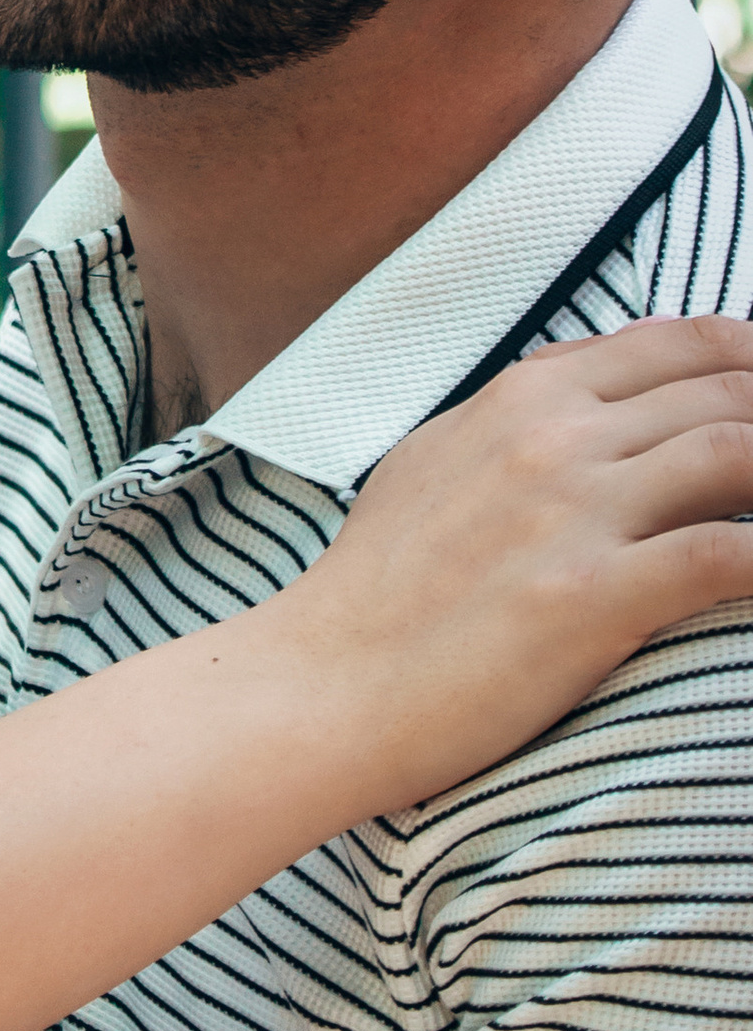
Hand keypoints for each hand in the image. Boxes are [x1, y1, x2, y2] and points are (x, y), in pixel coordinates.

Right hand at [281, 314, 752, 805]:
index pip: (676, 345)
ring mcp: (574, 513)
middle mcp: (552, 439)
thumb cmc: (373, 591)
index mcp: (521, 400)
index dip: (749, 361)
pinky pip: (730, 556)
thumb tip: (585, 391)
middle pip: (726, 394)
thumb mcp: (434, 462)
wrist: (321, 685)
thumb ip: (514, 418)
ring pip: (739, 453)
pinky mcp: (594, 597)